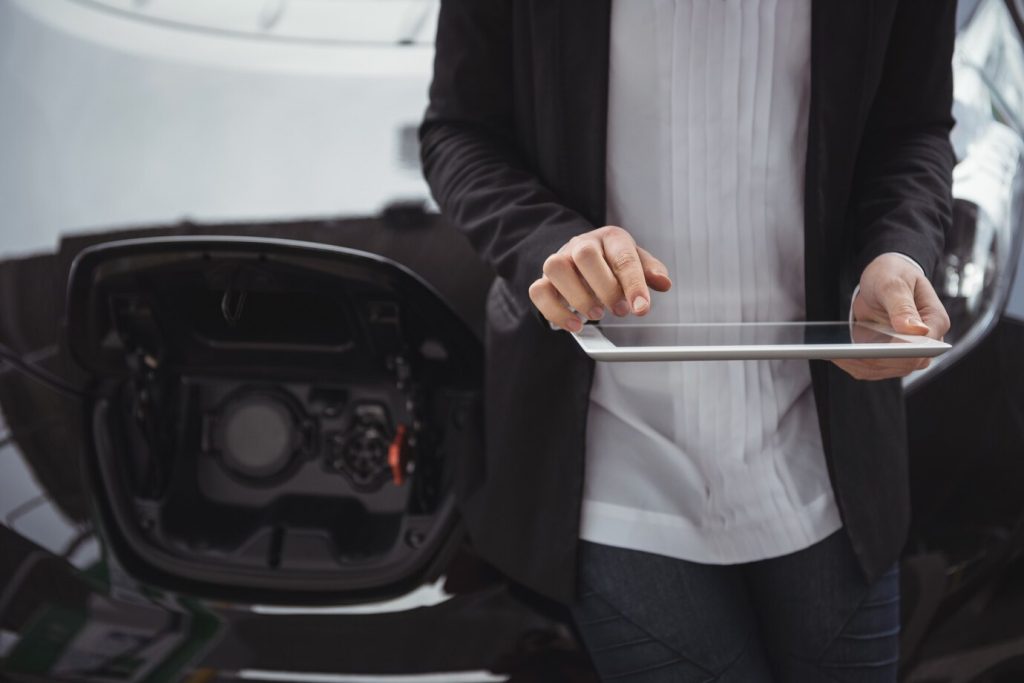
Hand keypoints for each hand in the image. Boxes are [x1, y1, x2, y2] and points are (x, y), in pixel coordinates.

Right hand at [528, 226, 671, 331]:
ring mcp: (559, 260)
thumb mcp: (636, 261)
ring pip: (556, 268)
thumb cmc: (610, 261)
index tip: (641, 308)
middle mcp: (581, 245)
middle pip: (585, 255)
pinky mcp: (543, 279)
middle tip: (620, 310)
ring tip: (596, 314)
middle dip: (605, 288)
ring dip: (578, 296)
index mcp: (609, 238)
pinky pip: (538, 291)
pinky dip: (555, 311)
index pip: (622, 257)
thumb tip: (663, 283)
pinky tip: (574, 324)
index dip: (633, 284)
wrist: (580, 257)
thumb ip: (650, 271)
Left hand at [833, 253, 950, 380]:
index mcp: (934, 321)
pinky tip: (838, 355)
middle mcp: (925, 342)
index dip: (901, 351)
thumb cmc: (893, 274)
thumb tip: (917, 330)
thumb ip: (902, 306)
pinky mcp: (888, 357)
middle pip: (904, 364)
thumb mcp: (894, 283)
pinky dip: (854, 365)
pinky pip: (872, 369)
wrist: (882, 278)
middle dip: (875, 360)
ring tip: (837, 353)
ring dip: (860, 364)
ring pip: (885, 370)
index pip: (924, 347)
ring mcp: (907, 352)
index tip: (877, 350)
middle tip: (847, 353)